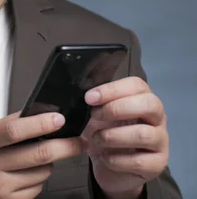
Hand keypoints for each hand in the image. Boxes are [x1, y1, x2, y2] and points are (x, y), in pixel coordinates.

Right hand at [0, 112, 82, 198]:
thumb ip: (4, 127)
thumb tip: (37, 114)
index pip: (14, 131)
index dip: (40, 124)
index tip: (59, 119)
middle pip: (38, 155)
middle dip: (65, 147)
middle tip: (79, 141)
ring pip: (42, 173)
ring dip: (48, 164)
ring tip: (37, 158)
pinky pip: (36, 190)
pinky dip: (38, 180)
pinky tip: (25, 175)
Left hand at [82, 77, 168, 197]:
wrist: (107, 164)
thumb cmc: (104, 131)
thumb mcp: (98, 113)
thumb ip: (97, 102)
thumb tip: (89, 96)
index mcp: (143, 99)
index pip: (137, 85)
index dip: (113, 89)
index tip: (90, 98)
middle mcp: (157, 118)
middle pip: (150, 105)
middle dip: (117, 108)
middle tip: (95, 115)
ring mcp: (161, 142)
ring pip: (143, 134)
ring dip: (112, 136)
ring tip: (97, 139)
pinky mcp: (158, 164)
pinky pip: (138, 161)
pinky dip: (115, 159)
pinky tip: (105, 157)